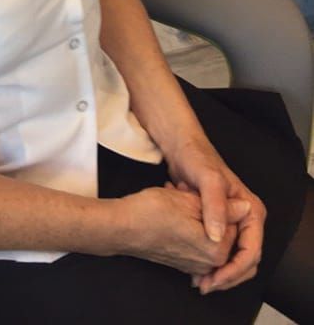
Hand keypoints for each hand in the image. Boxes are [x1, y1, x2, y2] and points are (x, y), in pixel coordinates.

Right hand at [118, 185, 249, 276]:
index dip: (216, 202)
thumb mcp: (189, 200)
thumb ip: (224, 208)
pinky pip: (196, 241)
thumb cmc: (150, 213)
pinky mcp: (182, 262)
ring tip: (179, 200)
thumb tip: (244, 208)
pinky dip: (190, 226)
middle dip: (207, 210)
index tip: (198, 193)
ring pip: (208, 233)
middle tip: (188, 196)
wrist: (122, 227)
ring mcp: (194, 265)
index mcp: (216, 251)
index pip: (235, 223)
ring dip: (197, 216)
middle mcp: (208, 263)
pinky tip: (174, 212)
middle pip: (223, 230)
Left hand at [165, 135, 265, 293]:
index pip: (251, 252)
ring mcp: (233, 222)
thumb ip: (215, 207)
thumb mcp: (207, 180)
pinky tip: (191, 264)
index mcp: (251, 210)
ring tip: (197, 279)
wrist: (182, 147)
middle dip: (226, 276)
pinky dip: (208, 260)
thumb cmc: (197, 158)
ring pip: (231, 257)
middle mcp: (246, 219)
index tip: (215, 280)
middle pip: (245, 260)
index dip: (234, 270)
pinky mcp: (218, 223)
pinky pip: (219, 250)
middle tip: (204, 285)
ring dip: (216, 270)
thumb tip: (218, 238)